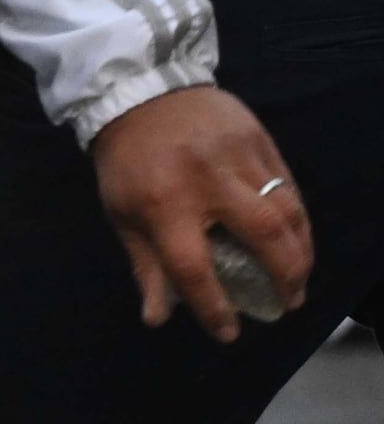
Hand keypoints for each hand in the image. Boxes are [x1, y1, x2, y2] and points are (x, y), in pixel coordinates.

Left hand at [90, 83, 309, 339]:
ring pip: (288, 211)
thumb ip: (145, 265)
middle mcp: (207, 181)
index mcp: (162, 204)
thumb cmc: (126, 161)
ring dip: (301, 251)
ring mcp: (239, 157)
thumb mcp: (121, 213)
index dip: (213, 307)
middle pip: (264, 236)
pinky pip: (289, 186)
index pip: (193, 268)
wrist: (138, 91)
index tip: (228, 333)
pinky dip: (298, 219)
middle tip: (288, 303)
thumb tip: (158, 318)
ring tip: (299, 278)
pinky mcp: (260, 139)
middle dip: (285, 277)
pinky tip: (297, 240)